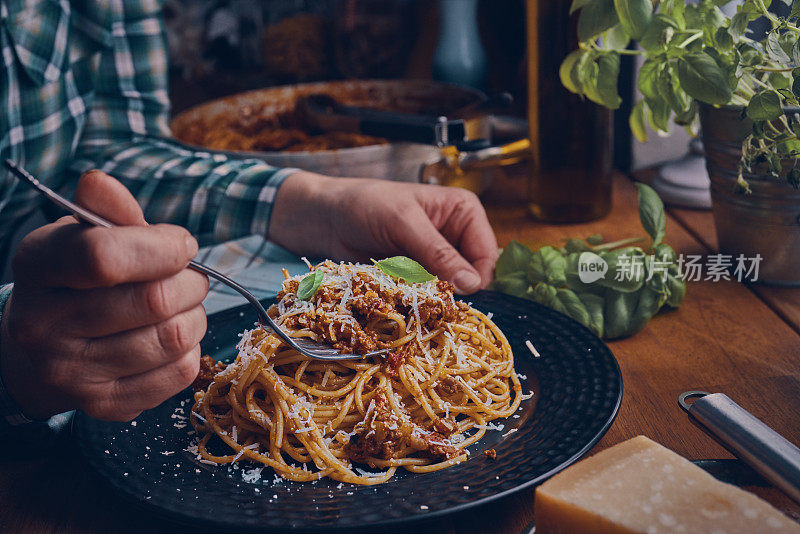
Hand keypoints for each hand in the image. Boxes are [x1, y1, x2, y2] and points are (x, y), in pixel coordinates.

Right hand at [0, 171, 207, 420]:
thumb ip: (104, 210)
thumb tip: (100, 183)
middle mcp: (44, 326)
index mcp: (37, 268)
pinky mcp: (105, 405)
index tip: (182, 244)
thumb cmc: (74, 282)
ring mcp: (72, 373)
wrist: (37, 354)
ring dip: (196, 315)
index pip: (103, 257)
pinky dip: (191, 348)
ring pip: (173, 337)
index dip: (161, 247)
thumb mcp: (79, 236)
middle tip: (192, 277)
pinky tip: (174, 336)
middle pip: (153, 301)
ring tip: (184, 306)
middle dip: (191, 282)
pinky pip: (179, 373)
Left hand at [269, 172, 497, 293]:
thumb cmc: (365, 205)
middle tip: (429, 297)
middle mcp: (456, 236)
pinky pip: (429, 296)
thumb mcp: (403, 223)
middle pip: (472, 276)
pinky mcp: (417, 277)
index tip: (454, 293)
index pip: (486, 254)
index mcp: (464, 213)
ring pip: (451, 290)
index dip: (475, 277)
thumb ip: (437, 253)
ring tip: (410, 295)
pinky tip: (402, 298)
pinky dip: (419, 301)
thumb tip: (471, 284)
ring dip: (434, 298)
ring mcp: (436, 259)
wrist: (326, 217)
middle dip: (454, 290)